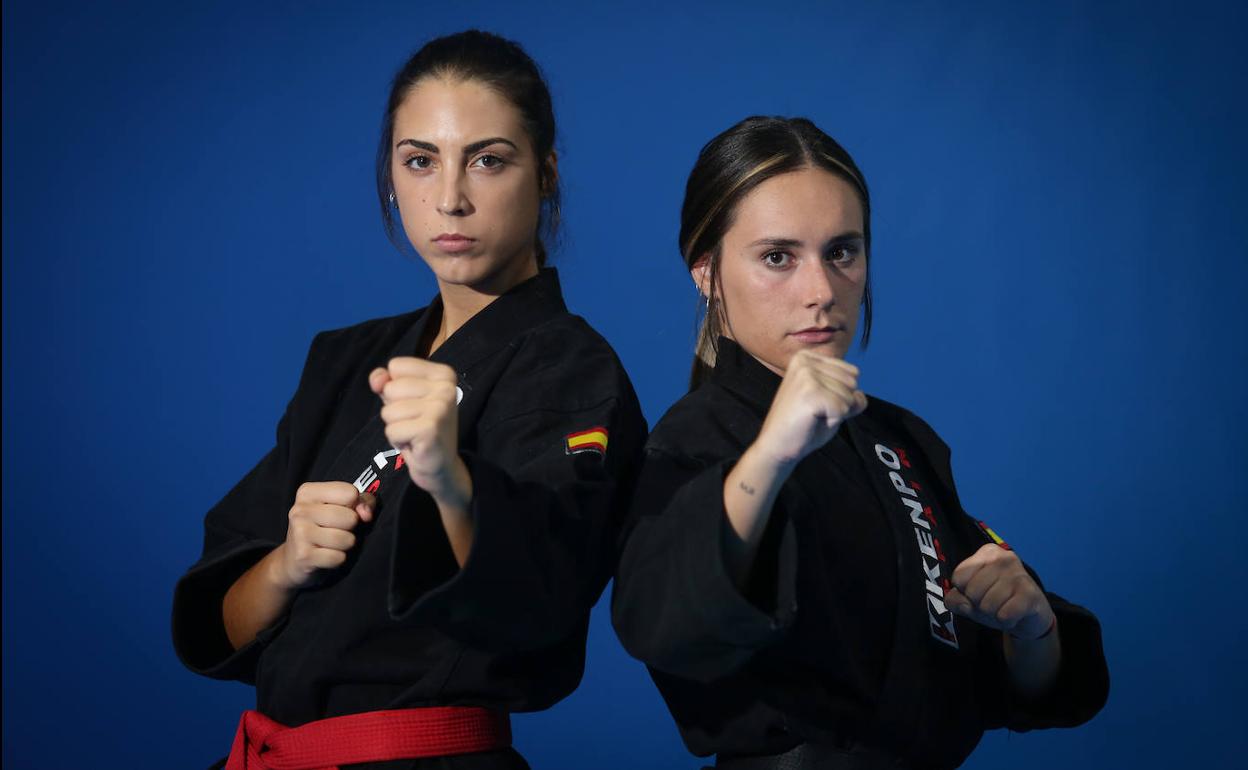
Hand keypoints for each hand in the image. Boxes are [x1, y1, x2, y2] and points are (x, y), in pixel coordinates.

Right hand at [273, 481, 373, 589]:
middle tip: (337, 529)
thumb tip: (367, 513)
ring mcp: (300, 532)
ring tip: (333, 543)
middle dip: (351, 527)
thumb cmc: (322, 528)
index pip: (350, 492)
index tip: (346, 511)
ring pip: (346, 539)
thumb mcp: (339, 506)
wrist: (293, 559)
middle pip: (350, 517)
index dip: (356, 505)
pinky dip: (338, 559)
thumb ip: (362, 501)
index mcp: (308, 492)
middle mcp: (300, 510)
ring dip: (345, 544)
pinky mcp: (303, 555)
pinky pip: (338, 557)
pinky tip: (326, 554)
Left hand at [370, 357, 470, 507]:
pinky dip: (398, 440)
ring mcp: (440, 407)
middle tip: (415, 422)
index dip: (395, 388)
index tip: (415, 404)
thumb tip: (376, 378)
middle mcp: (446, 387)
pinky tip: (415, 444)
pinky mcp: (430, 428)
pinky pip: (391, 429)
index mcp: (443, 374)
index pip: (396, 366)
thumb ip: (386, 381)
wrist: (441, 467)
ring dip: (395, 426)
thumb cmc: (419, 429)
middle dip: (394, 409)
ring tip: (414, 433)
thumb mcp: (401, 399)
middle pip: (391, 388)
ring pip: (389, 410)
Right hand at [753, 349, 866, 467]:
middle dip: (840, 403)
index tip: (817, 403)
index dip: (841, 395)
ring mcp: (807, 375)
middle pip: (852, 383)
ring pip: (849, 396)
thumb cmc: (802, 425)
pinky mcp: (810, 392)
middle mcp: (805, 361)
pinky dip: (833, 421)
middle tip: (814, 412)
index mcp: (807, 358)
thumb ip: (849, 395)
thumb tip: (860, 396)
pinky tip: (811, 421)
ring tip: (812, 417)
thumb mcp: (830, 402)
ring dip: (836, 413)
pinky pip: (843, 409)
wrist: (776, 446)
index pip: (852, 373)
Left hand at [945, 544, 1054, 639]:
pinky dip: (1006, 621)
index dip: (965, 593)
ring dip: (994, 615)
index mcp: (986, 553)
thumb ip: (955, 600)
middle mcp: (1003, 557)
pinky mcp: (1030, 593)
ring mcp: (1018, 573)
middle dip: (980, 606)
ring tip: (1005, 608)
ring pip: (987, 606)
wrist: (1031, 615)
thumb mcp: (970, 600)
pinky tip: (1015, 614)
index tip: (981, 592)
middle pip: (972, 592)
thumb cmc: (997, 601)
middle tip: (995, 603)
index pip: (958, 577)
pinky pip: (1004, 615)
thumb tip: (961, 602)